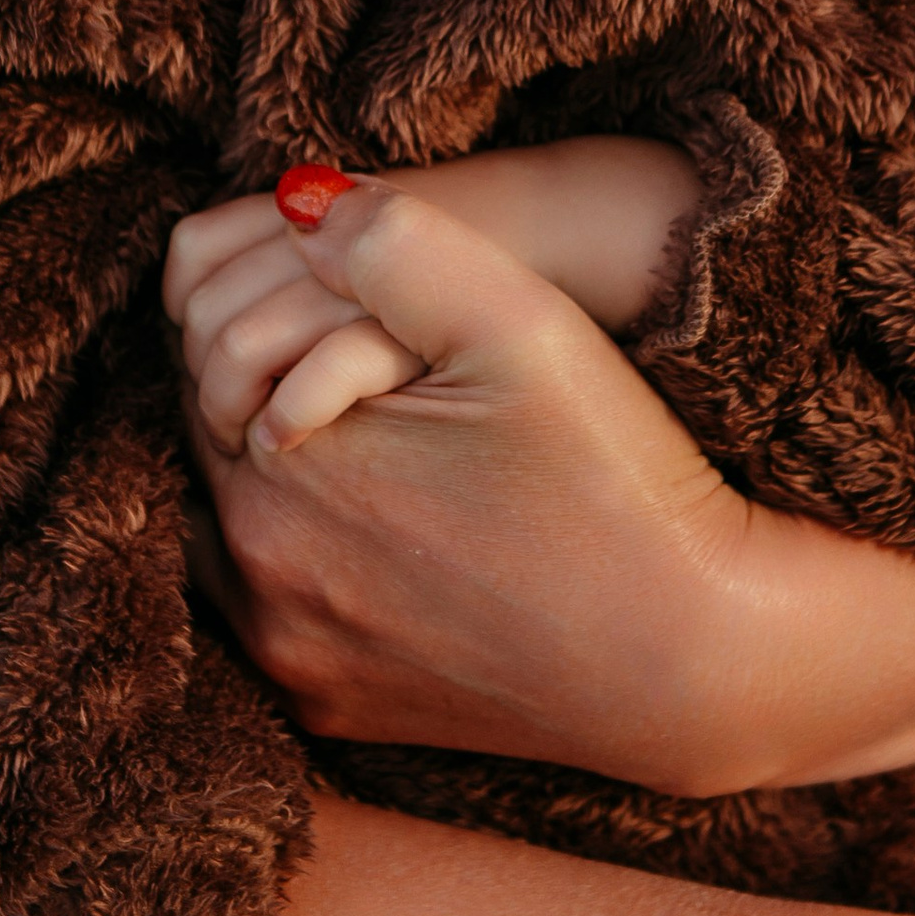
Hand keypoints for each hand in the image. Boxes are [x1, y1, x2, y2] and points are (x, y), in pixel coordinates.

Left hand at [179, 178, 748, 776]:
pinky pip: (273, 608)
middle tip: (381, 379)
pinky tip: (386, 530)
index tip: (365, 319)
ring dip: (282, 478)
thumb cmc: (617, 478)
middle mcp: (257, 581)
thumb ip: (392, 238)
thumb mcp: (517, 317)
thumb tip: (297, 205)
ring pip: (235, 525)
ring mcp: (290, 660)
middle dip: (274, 394)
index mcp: (282, 471)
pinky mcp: (328, 710)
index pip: (214, 353)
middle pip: (220, 440)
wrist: (700, 653)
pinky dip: (306, 560)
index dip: (285, 317)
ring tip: (386, 447)